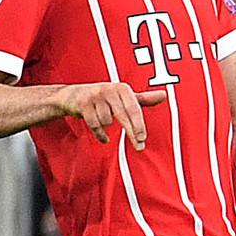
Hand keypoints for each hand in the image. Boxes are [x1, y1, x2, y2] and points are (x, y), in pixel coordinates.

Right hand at [49, 79, 166, 146]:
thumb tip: (165, 95)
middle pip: (123, 115)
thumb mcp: (123, 97)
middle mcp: (109, 89)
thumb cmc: (103, 97)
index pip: (134, 109)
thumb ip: (143, 99)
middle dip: (132, 132)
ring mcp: (95, 96)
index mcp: (122, 88)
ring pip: (107, 121)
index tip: (143, 138)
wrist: (71, 95)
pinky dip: (100, 134)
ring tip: (103, 122)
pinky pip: (94, 124)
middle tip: (140, 147)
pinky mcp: (82, 104)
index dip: (139, 124)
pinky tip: (105, 138)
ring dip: (107, 127)